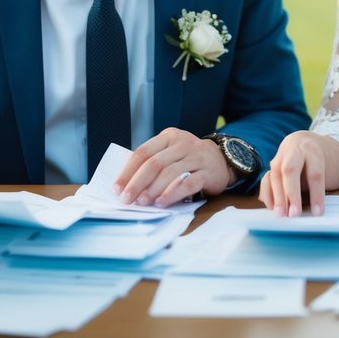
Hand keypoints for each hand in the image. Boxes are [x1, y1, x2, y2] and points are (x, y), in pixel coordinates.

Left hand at [114, 128, 229, 207]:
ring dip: (153, 190)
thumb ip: (153, 162)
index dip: (128, 171)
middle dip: (137, 183)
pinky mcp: (208, 172)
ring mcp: (196, 157)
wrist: (221, 159)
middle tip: (127, 199)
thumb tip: (126, 184)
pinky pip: (188, 183)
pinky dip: (173, 194)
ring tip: (142, 202)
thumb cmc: (188, 159)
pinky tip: (162, 202)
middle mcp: (182, 144)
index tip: (117, 188)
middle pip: (155, 163)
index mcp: (169, 136)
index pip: (143, 152)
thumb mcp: (171, 152)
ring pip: (170, 173)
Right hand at [259, 130, 331, 216]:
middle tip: (294, 214)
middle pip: (290, 170)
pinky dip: (268, 195)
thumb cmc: (318, 161)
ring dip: (277, 197)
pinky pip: (266, 180)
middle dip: (291, 194)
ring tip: (281, 214)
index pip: (314, 174)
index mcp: (312, 150)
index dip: (316, 194)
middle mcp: (294, 150)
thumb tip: (315, 211)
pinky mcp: (271, 166)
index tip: (317, 212)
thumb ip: (319, 185)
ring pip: (275, 175)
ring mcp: (280, 157)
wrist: (305, 142)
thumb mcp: (326, 168)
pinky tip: (273, 208)